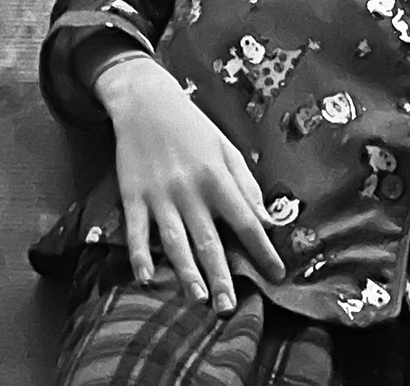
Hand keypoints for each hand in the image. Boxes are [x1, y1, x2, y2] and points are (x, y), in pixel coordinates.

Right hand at [94, 54, 285, 313]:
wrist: (146, 101)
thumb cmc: (193, 127)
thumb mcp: (226, 149)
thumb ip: (247, 186)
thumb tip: (268, 222)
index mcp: (217, 177)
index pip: (247, 221)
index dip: (263, 250)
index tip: (276, 275)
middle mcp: (190, 190)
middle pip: (209, 240)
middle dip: (221, 276)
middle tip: (229, 308)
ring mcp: (159, 195)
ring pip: (174, 241)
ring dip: (186, 273)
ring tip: (197, 300)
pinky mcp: (133, 196)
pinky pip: (136, 231)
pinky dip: (139, 256)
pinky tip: (146, 279)